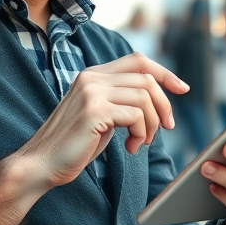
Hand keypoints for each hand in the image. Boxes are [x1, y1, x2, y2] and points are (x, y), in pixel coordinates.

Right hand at [15, 53, 188, 189]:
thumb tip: (156, 97)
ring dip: (152, 124)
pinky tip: (131, 148)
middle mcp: (92, 77)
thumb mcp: (102, 115)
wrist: (42, 164)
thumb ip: (122, 100)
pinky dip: (142, 134)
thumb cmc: (75, 145)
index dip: (164, 72)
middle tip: (165, 129)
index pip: (138, 60)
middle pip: (147, 79)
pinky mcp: (94, 111)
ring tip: (141, 143)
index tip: (183, 88)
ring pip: (145, 97)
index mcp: (93, 75)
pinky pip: (136, 116)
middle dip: (164, 106)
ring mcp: (92, 92)